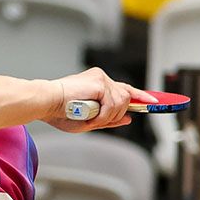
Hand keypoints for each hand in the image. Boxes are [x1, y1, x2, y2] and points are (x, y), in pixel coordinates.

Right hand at [43, 67, 157, 132]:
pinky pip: (113, 104)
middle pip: (126, 98)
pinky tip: (91, 116)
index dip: (140, 96)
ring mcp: (102, 79)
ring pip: (122, 102)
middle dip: (117, 114)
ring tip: (90, 119)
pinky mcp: (100, 82)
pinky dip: (104, 115)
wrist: (46, 102)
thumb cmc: (60, 112)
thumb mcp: (89, 121)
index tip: (153, 101)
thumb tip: (129, 119)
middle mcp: (102, 78)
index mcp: (98, 85)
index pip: (124, 89)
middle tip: (97, 121)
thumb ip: (110, 119)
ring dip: (108, 116)